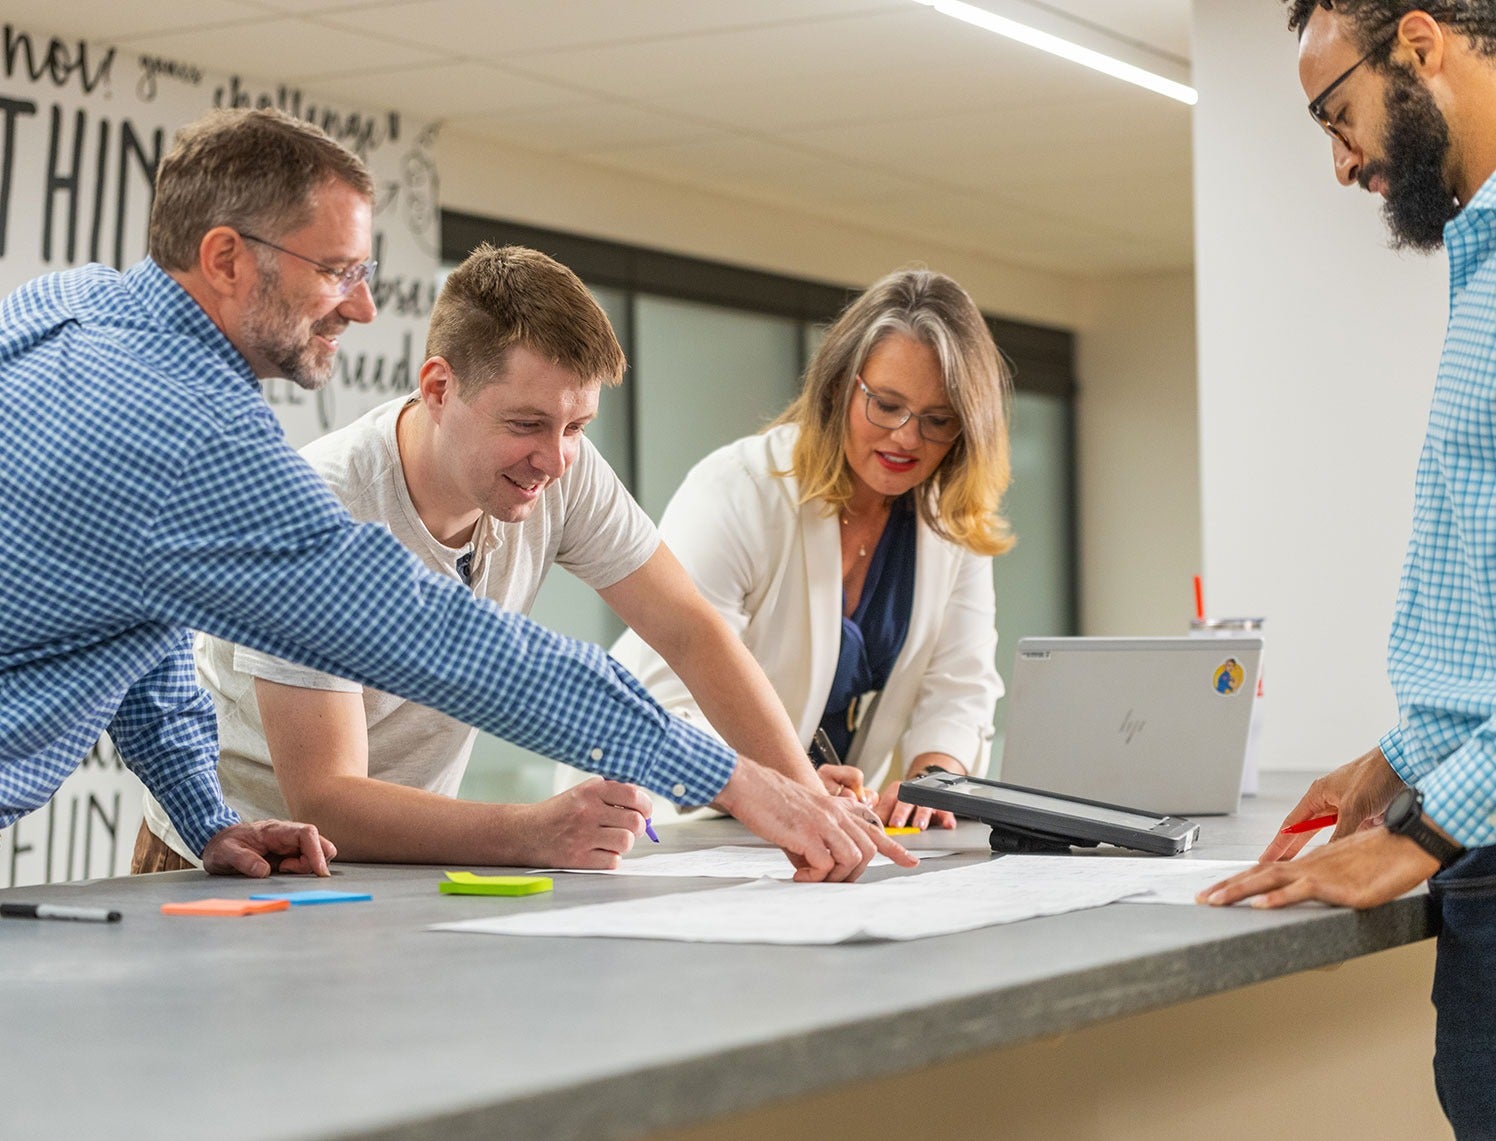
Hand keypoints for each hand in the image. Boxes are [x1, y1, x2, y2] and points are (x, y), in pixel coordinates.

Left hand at [200, 820, 335, 876]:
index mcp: (275, 830)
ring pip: (317, 853)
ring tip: (281, 870)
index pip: (306, 833)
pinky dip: (302, 869)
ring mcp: (290, 844)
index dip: (316, 851)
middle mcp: (288, 835)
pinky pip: (308, 861)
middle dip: (313, 861)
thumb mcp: (224, 853)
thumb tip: (264, 871)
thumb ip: (243, 860)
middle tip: (287, 871)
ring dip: (306, 866)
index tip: (318, 872)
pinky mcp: (290, 854)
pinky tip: (282, 871)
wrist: (217, 841)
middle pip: (319, 843)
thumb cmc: (222, 846)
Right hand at [522, 778, 650, 869]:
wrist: (526, 832)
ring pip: (626, 842)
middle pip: (635, 822)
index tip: (644, 811)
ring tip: (611, 840)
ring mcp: (583, 835)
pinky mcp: (578, 858)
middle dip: (637, 827)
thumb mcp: (583, 793)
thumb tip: (644, 804)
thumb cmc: (560, 812)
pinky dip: (611, 858)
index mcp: (592, 790)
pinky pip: (612, 861)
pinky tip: (599, 852)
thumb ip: (612, 794)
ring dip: (623, 844)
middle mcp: (588, 811)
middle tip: (629, 828)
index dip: (645, 806)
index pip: (634, 796)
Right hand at [716, 758, 918, 881]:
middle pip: (868, 850)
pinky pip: (825, 865)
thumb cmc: (770, 799)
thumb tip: (825, 862)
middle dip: (853, 873)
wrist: (748, 784)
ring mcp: (823, 823)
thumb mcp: (806, 809)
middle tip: (830, 879)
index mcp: (836, 808)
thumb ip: (822, 830)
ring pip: (853, 859)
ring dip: (835, 877)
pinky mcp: (807, 833)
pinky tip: (799, 874)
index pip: (874, 828)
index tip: (910, 861)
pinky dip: (813, 877)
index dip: (894, 848)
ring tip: (812, 876)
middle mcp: (835, 814)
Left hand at [874, 785, 956, 830]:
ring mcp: (927, 799)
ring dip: (922, 815)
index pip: (887, 802)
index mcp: (896, 792)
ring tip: (919, 826)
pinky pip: (945, 810)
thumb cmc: (904, 801)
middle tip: (896, 824)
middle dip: (900, 813)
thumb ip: (877, 812)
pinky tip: (948, 824)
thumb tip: (860, 820)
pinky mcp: (942, 806)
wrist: (927, 787)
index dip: (882, 812)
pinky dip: (947, 818)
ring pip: (924, 805)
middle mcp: (911, 794)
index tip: (876, 823)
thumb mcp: (890, 804)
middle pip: (904, 802)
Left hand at [1198, 826, 1439, 908]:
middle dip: (1227, 887)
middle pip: (1258, 875)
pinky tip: (1260, 906)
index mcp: (1310, 863)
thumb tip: (1318, 897)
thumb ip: (1330, 886)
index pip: (1266, 872)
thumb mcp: (1350, 874)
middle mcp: (1308, 865)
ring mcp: (1319, 873)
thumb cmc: (1385, 857)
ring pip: (1270, 880)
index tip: (1217, 891)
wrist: (1409, 842)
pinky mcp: (1336, 884)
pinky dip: (1278, 898)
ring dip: (1239, 891)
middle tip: (1201, 898)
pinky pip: (1301, 891)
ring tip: (1215, 901)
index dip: (1239, 881)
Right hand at [1258, 746, 1405, 862]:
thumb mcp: (1354, 807)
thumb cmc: (1374, 776)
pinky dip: (1345, 848)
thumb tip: (1330, 856)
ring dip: (1320, 851)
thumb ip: (1341, 833)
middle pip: (1305, 831)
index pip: (1292, 824)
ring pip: (1329, 836)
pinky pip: (1350, 837)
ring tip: (1307, 868)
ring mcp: (1348, 810)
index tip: (1267, 858)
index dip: (1279, 843)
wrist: (1405, 766)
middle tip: (1277, 866)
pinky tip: (1343, 861)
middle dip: (1291, 849)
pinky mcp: (1365, 817)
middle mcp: (1330, 802)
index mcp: (1318, 794)